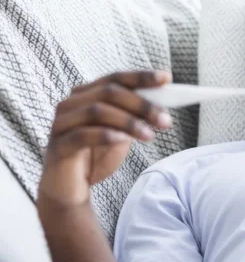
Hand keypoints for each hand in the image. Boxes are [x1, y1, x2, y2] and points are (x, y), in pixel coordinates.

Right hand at [38, 70, 172, 208]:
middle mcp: (72, 103)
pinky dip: (106, 135)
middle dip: (141, 104)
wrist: (72, 189)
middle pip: (109, 92)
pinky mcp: (58, 145)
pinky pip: (82, 135)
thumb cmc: (98, 154)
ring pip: (97, 111)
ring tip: (149, 135)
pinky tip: (123, 140)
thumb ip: (137, 115)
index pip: (117, 78)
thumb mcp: (123, 131)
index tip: (166, 78)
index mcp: (88, 94)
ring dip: (128, 121)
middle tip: (165, 119)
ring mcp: (62, 123)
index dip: (142, 77)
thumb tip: (165, 102)